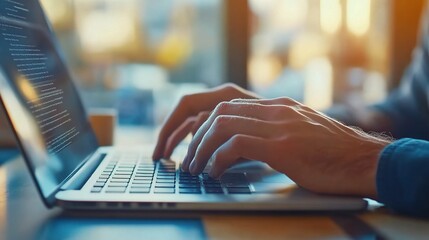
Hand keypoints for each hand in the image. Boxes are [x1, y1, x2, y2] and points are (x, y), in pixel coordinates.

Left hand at [153, 85, 390, 198]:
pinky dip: (218, 158)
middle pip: (219, 112)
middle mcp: (275, 110)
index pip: (228, 105)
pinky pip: (237, 145)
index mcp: (277, 107)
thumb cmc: (333, 155)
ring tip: (195, 167)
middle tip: (188, 158)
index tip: (195, 144)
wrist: (366, 160)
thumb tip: (246, 144)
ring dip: (202, 147)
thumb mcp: (301, 133)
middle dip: (196, 136)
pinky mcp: (283, 146)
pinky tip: (214, 173)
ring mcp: (279, 126)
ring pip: (222, 125)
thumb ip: (276, 130)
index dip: (204, 123)